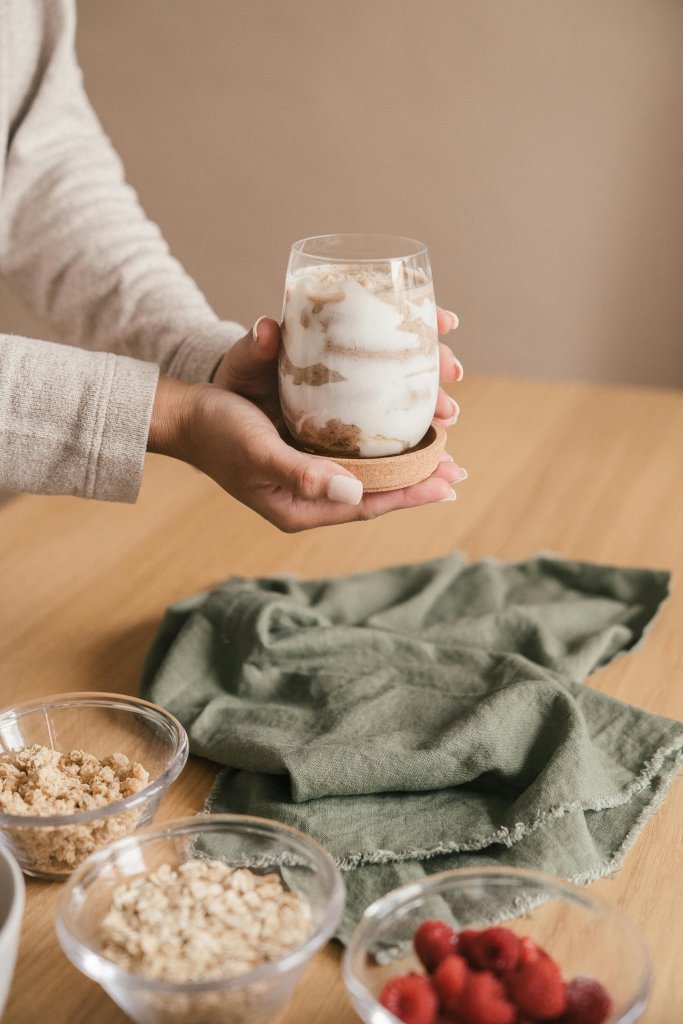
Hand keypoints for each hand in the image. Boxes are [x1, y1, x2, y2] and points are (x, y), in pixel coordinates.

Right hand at [150, 309, 465, 531]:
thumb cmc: (215, 433)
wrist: (184, 413)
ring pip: (369, 468)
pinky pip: (354, 447)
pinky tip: (401, 427)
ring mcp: (310, 469)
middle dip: (417, 478)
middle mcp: (312, 491)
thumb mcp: (256, 452)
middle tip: (458, 468)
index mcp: (301, 507)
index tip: (450, 484)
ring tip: (442, 448)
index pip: (368, 506)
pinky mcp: (306, 443)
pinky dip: (382, 439)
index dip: (410, 494)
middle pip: (376, 489)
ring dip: (405, 458)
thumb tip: (356, 493)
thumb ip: (302, 475)